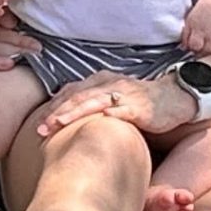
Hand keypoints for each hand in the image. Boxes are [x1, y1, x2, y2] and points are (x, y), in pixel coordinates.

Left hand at [33, 68, 195, 140]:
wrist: (174, 98)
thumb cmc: (139, 102)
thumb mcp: (111, 98)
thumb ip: (90, 104)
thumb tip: (65, 116)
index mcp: (99, 82)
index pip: (70, 93)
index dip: (52, 107)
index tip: (37, 124)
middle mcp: (109, 84)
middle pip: (77, 97)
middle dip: (57, 112)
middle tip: (40, 129)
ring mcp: (125, 95)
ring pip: (95, 102)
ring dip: (74, 113)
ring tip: (59, 124)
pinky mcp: (140, 107)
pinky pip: (124, 110)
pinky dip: (112, 114)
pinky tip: (101, 120)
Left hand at [181, 0, 210, 54]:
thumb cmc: (201, 11)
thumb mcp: (189, 21)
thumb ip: (185, 36)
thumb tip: (183, 48)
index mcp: (198, 30)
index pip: (194, 47)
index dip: (192, 49)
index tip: (192, 47)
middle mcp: (210, 34)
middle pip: (205, 51)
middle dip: (201, 52)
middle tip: (199, 48)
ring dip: (210, 52)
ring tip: (207, 47)